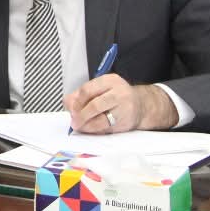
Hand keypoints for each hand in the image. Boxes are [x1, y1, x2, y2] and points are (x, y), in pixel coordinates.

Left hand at [63, 74, 177, 133]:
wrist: (141, 106)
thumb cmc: (116, 96)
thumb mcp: (101, 88)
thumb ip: (82, 94)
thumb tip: (68, 104)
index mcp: (110, 80)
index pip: (87, 89)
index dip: (76, 101)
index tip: (70, 109)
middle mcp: (119, 92)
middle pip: (94, 104)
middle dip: (81, 115)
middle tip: (74, 121)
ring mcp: (124, 108)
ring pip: (101, 119)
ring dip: (86, 124)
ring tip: (80, 126)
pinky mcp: (126, 122)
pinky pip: (107, 128)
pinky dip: (95, 130)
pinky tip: (90, 129)